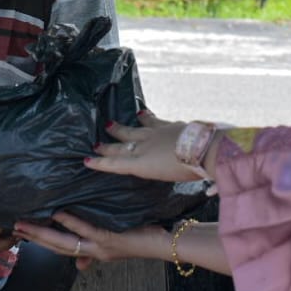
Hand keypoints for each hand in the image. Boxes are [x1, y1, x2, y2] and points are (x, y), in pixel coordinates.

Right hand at [14, 212, 169, 271]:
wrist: (165, 244)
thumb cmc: (143, 238)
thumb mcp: (117, 246)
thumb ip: (96, 253)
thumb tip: (79, 264)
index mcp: (94, 253)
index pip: (62, 248)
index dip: (42, 241)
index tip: (23, 233)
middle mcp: (94, 252)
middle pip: (57, 247)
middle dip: (35, 238)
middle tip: (13, 228)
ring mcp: (100, 246)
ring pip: (65, 242)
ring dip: (43, 233)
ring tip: (25, 223)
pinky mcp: (110, 238)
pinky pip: (86, 230)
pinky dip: (70, 222)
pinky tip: (57, 212)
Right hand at [85, 116, 199, 183]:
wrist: (203, 148)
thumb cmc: (187, 170)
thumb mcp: (169, 178)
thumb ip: (161, 173)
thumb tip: (160, 170)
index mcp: (142, 164)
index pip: (116, 164)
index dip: (101, 163)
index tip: (87, 161)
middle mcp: (144, 147)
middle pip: (121, 146)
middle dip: (107, 146)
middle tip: (96, 144)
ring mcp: (155, 133)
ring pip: (133, 129)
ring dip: (121, 128)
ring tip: (110, 124)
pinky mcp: (168, 125)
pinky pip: (153, 120)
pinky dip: (146, 117)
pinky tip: (143, 112)